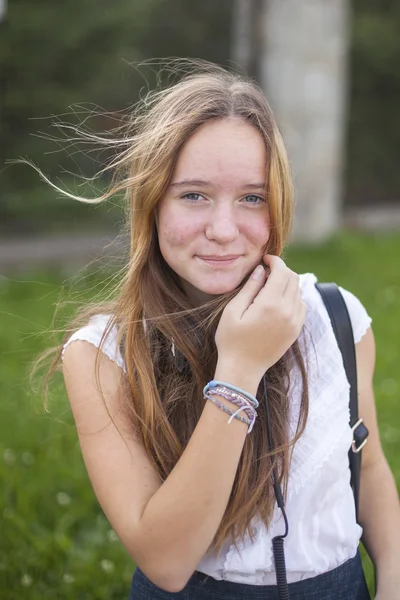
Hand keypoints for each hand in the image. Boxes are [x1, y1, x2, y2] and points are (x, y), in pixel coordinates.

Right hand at [215, 255, 305, 386]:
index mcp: (270, 304)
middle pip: (293, 278)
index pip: (282, 272)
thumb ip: (249, 288)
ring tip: (270, 287)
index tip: (265, 259)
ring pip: (299, 291)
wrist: (242, 370)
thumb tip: (261, 270)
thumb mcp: (232, 311)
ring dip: (287, 283)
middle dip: (281, 270)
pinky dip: (293, 298)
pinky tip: (278, 302)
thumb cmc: (231, 340)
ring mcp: (294, 322)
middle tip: (266, 272)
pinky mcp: (296, 331)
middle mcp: (287, 312)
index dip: (275, 261)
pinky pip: (301, 306)